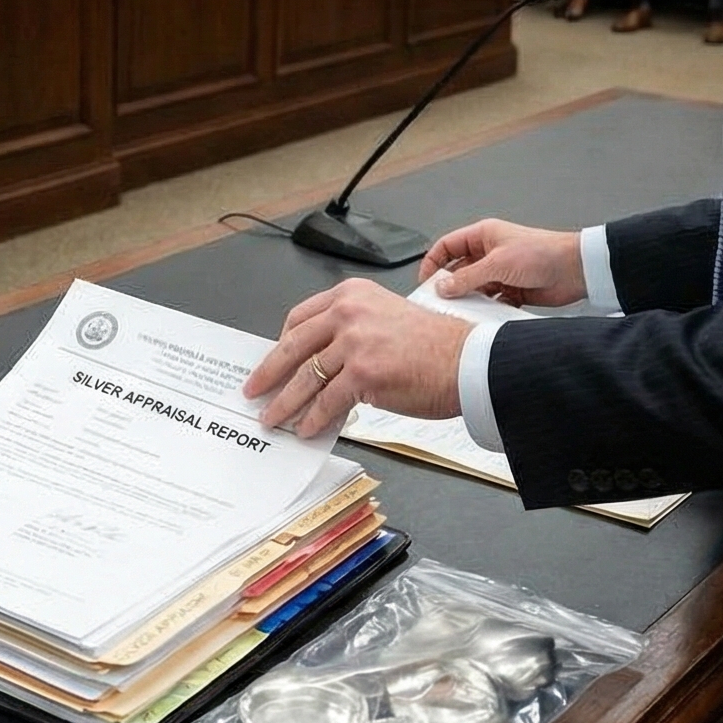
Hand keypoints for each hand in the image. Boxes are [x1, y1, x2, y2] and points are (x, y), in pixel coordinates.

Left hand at [244, 280, 469, 438]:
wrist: (468, 362)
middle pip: (293, 345)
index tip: (271, 359)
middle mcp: (349, 312)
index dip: (280, 343)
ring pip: (306, 377)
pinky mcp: (363, 372)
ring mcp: (354, 341)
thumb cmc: (436, 345)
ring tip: (274, 417)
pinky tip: (307, 428)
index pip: (300, 317)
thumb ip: (351, 331)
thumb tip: (321, 363)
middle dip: (268, 373)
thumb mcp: (386, 318)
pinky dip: (313, 418)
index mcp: (352, 294)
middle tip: (254, 389)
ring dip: (285, 402)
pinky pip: (327, 400)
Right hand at [417, 218, 588, 307]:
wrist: (575, 270)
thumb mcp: (497, 264)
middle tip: (440, 302)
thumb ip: (467, 277)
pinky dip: (487, 309)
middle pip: (458, 270)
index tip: (425, 282)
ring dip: (469, 299)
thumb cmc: (542, 253)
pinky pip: (491, 301)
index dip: (433, 262)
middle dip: (449, 286)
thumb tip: (443, 287)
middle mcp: (490, 253)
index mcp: (483, 236)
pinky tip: (485, 316)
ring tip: (462, 311)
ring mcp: (500, 272)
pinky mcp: (512, 290)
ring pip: (474, 288)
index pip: (447, 246)